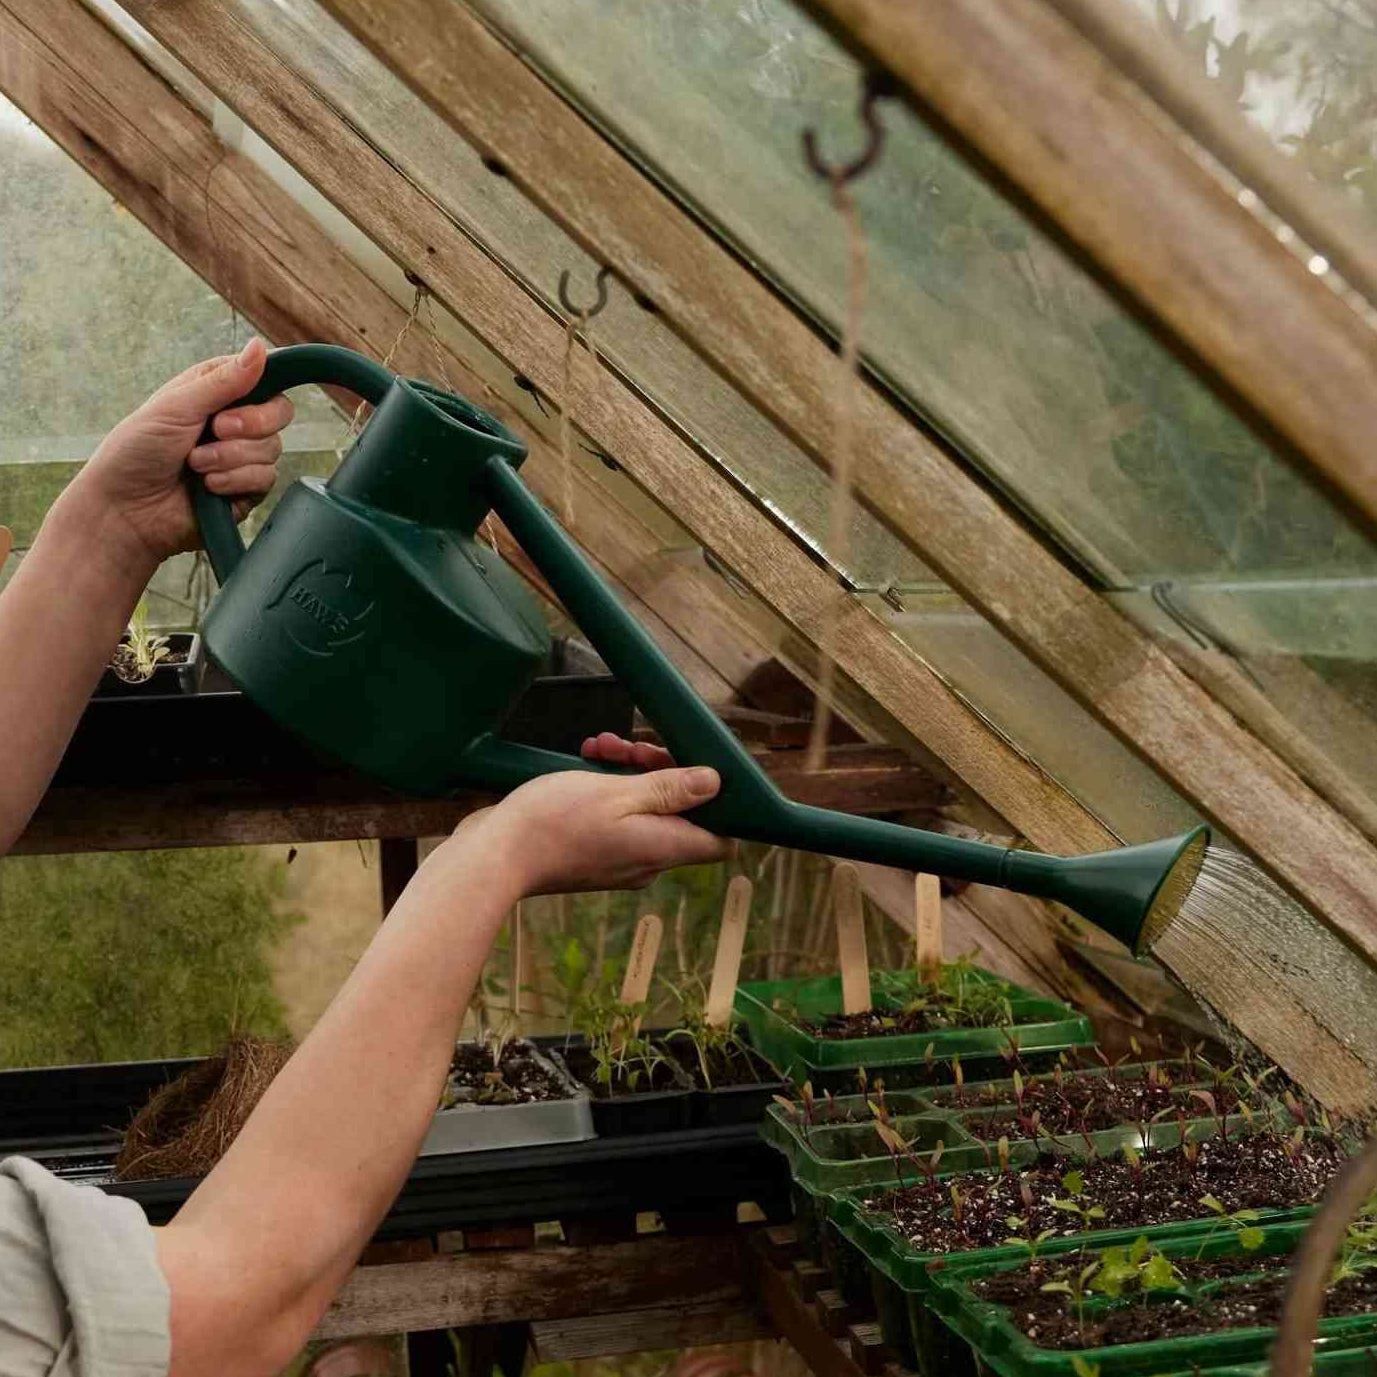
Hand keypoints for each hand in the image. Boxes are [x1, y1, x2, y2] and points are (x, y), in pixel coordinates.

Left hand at [75, 337, 292, 563]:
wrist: (125, 509)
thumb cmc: (136, 451)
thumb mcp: (177, 406)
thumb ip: (223, 381)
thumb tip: (261, 346)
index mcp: (216, 392)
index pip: (265, 378)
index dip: (263, 387)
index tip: (243, 398)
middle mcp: (234, 422)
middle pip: (279, 413)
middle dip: (249, 424)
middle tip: (216, 430)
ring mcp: (242, 457)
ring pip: (272, 449)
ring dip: (230, 458)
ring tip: (195, 464)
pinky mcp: (246, 490)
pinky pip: (265, 479)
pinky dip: (234, 481)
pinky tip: (207, 486)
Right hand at [451, 732, 730, 896]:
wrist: (493, 856)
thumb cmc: (553, 824)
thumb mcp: (618, 793)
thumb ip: (669, 789)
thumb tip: (715, 783)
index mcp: (662, 848)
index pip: (720, 840)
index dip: (721, 806)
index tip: (700, 769)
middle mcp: (646, 859)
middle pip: (679, 812)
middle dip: (661, 770)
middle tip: (634, 746)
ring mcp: (618, 857)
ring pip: (643, 806)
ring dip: (628, 770)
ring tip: (600, 747)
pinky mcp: (591, 850)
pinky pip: (614, 813)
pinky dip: (606, 785)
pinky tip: (585, 758)